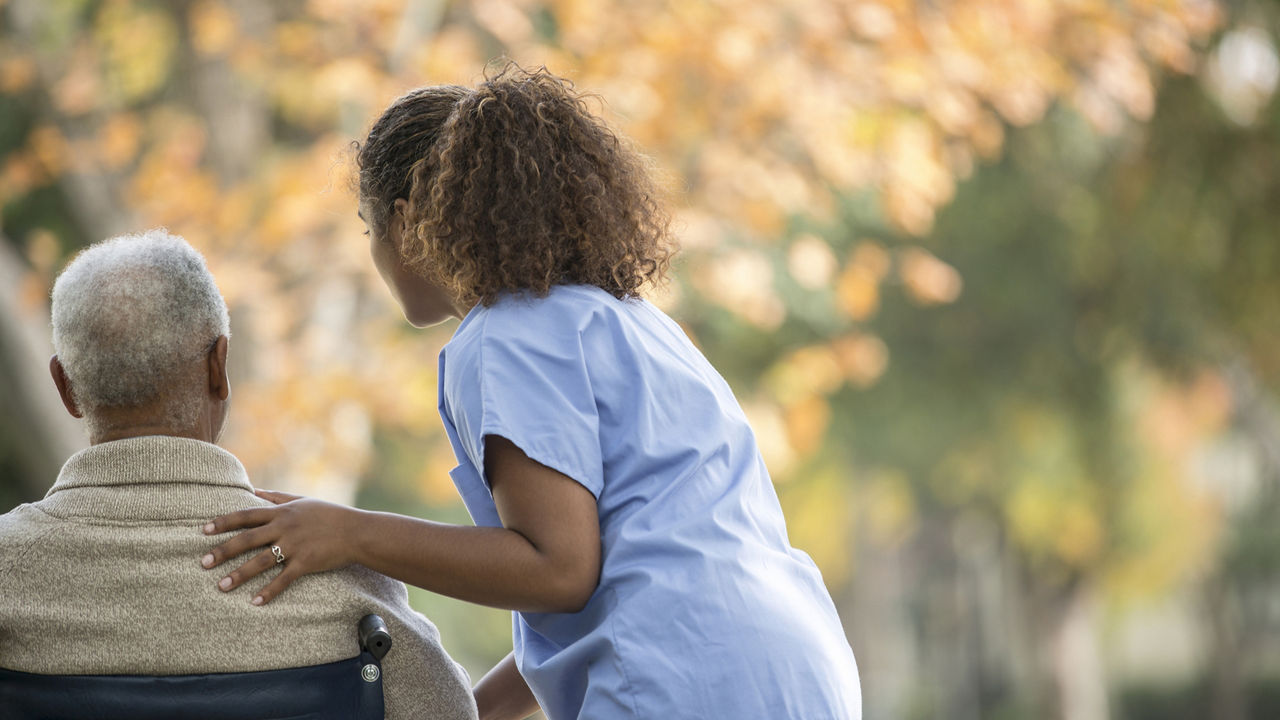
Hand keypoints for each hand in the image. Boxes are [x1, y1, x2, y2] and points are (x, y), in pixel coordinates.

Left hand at [201, 489, 361, 605]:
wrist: (357, 531)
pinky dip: (269, 591)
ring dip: (239, 574)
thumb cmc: (330, 514)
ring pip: (260, 561)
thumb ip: (276, 496)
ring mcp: (295, 546)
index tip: (203, 530)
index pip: (246, 516)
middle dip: (223, 551)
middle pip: (247, 539)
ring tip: (221, 586)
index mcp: (281, 512)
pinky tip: (255, 602)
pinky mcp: (306, 563)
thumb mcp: (302, 500)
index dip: (223, 522)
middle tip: (203, 563)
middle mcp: (284, 528)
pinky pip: (283, 579)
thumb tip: (253, 490)